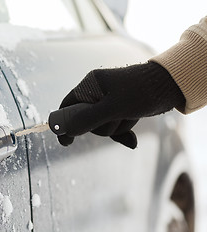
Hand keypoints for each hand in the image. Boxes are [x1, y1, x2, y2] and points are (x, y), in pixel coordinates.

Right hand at [55, 61, 184, 148]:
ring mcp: (109, 101)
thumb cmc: (142, 91)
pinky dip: (121, 132)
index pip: (68, 105)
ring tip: (130, 116)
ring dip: (116, 127)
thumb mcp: (114, 106)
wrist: (171, 85)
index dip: (64, 123)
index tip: (66, 141)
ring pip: (102, 125)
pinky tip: (131, 139)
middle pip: (85, 120)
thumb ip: (89, 118)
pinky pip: (113, 126)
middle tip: (116, 119)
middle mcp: (97, 92)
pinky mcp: (120, 109)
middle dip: (101, 126)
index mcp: (91, 85)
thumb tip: (67, 130)